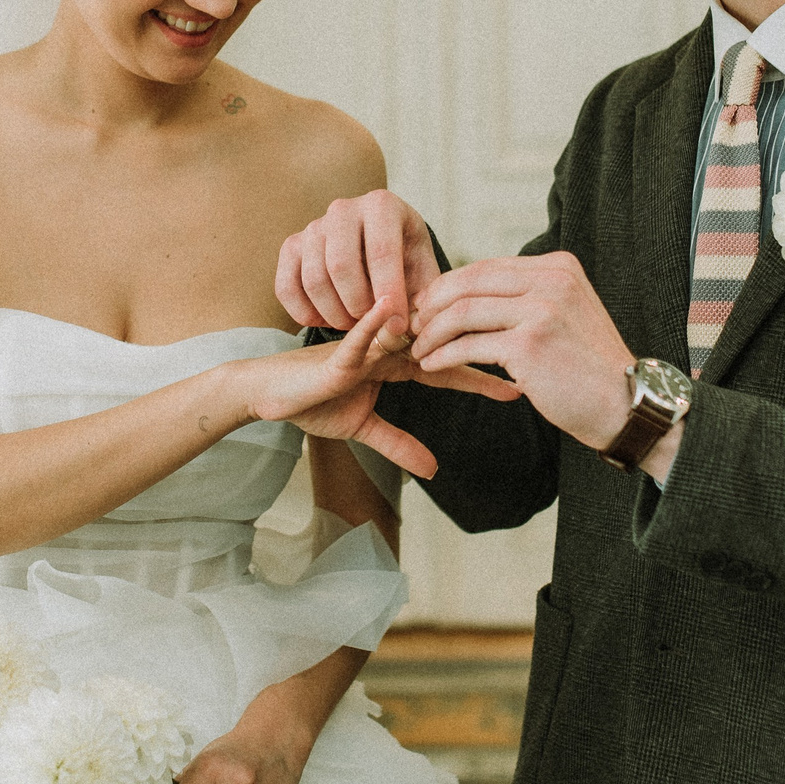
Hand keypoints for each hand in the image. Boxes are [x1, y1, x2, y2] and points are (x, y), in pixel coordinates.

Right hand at [231, 299, 513, 479]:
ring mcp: (361, 346)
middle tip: (516, 349)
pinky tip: (396, 313)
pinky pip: (358, 339)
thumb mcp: (363, 428)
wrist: (266, 393)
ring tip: (479, 326)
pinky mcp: (335, 354)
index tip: (518, 383)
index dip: (481, 374)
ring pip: (406, 333)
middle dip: (475, 347)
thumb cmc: (311, 401)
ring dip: (441, 327)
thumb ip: (398, 444)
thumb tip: (434, 470)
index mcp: (394, 361)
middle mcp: (383, 347)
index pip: (447, 365)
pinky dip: (375, 326)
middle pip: (438, 343)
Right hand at [277, 190, 442, 332]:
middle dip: (358, 307)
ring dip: (334, 315)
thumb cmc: (407, 263)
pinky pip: (287, 287)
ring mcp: (314, 226)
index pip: (381, 252)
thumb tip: (401, 325)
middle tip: (372, 324)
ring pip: (314, 280)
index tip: (397, 327)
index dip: (389, 295)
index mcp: (382, 205)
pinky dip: (305, 314)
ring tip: (355, 324)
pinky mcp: (292, 246)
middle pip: (341, 266)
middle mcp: (344, 209)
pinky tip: (328, 320)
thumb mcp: (425, 274)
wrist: (382, 251)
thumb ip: (422, 298)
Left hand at [409, 253, 633, 449]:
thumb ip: (531, 296)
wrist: (626, 404)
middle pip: (469, 282)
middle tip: (412, 325)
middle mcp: (551, 280)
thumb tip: (474, 294)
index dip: (449, 285)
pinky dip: (443, 355)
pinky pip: (469, 345)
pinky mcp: (529, 344)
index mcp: (559, 267)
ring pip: (463, 312)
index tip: (427, 305)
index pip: (487, 267)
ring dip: (432, 332)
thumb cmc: (590, 367)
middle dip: (432, 304)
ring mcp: (541, 310)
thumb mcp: (567, 313)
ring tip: (418, 348)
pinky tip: (431, 365)